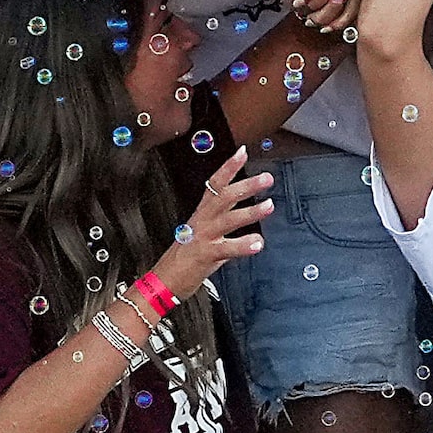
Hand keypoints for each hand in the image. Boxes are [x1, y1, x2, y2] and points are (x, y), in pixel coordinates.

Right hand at [152, 146, 273, 294]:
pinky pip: (226, 248)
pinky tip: (258, 243)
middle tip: (267, 178)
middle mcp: (202, 221)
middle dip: (246, 185)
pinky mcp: (205, 255)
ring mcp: (203, 237)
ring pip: (228, 219)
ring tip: (269, 205)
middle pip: (224, 196)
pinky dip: (243, 245)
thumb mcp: (203, 234)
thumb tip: (244, 214)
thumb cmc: (184, 258)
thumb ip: (223, 224)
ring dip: (250, 211)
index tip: (242, 151)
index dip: (228, 167)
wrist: (162, 281)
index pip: (215, 184)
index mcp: (202, 214)